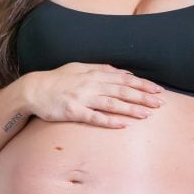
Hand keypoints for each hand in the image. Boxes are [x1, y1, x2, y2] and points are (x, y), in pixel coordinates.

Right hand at [23, 62, 163, 127]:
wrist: (33, 89)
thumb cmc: (58, 79)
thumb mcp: (80, 68)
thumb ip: (102, 69)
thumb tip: (123, 72)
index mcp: (94, 73)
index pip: (124, 79)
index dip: (142, 85)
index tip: (158, 90)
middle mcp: (91, 84)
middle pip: (122, 90)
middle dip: (143, 97)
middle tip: (160, 103)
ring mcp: (82, 98)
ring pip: (112, 104)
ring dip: (131, 109)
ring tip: (147, 115)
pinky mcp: (73, 111)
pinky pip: (94, 117)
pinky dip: (109, 121)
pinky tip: (123, 125)